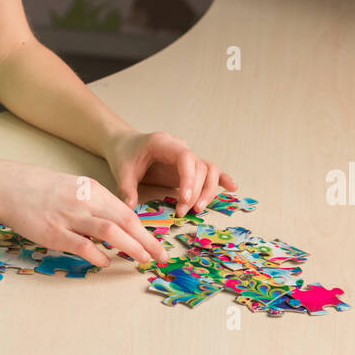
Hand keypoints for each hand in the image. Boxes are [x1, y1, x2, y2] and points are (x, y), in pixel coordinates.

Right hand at [0, 159, 169, 267]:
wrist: (7, 185)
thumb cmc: (40, 188)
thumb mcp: (73, 188)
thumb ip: (93, 205)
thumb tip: (115, 228)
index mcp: (91, 188)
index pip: (126, 211)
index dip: (145, 230)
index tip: (158, 245)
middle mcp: (85, 200)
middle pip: (125, 221)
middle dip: (147, 241)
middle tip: (161, 257)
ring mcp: (69, 216)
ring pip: (110, 232)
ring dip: (131, 248)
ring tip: (142, 261)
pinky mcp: (53, 232)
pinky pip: (83, 246)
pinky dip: (99, 256)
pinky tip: (106, 263)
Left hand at [104, 128, 236, 216]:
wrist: (125, 144)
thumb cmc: (125, 154)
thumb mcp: (121, 170)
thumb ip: (126, 188)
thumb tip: (130, 208)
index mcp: (163, 143)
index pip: (184, 157)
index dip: (189, 179)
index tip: (185, 199)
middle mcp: (180, 148)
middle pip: (200, 166)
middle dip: (196, 191)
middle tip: (183, 211)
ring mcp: (187, 157)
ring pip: (209, 170)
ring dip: (208, 190)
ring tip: (198, 209)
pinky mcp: (190, 167)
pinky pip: (210, 171)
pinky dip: (222, 179)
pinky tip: (232, 188)